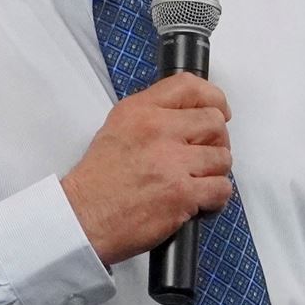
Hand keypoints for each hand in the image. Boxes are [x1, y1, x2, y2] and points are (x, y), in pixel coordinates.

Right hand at [61, 75, 233, 265]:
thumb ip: (155, 116)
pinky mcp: (182, 193)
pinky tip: (197, 201)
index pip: (189, 86)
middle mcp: (158, 130)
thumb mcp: (118, 129)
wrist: (82, 219)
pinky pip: (221, 188)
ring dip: (213, 173)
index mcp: (140, 111)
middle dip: (215, 141)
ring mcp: (172, 162)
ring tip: (193, 182)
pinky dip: (214, 198)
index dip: (214, 98)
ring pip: (222, 157)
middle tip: (201, 157)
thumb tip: (193, 116)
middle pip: (215, 123)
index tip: (219, 111)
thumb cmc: (98, 182)